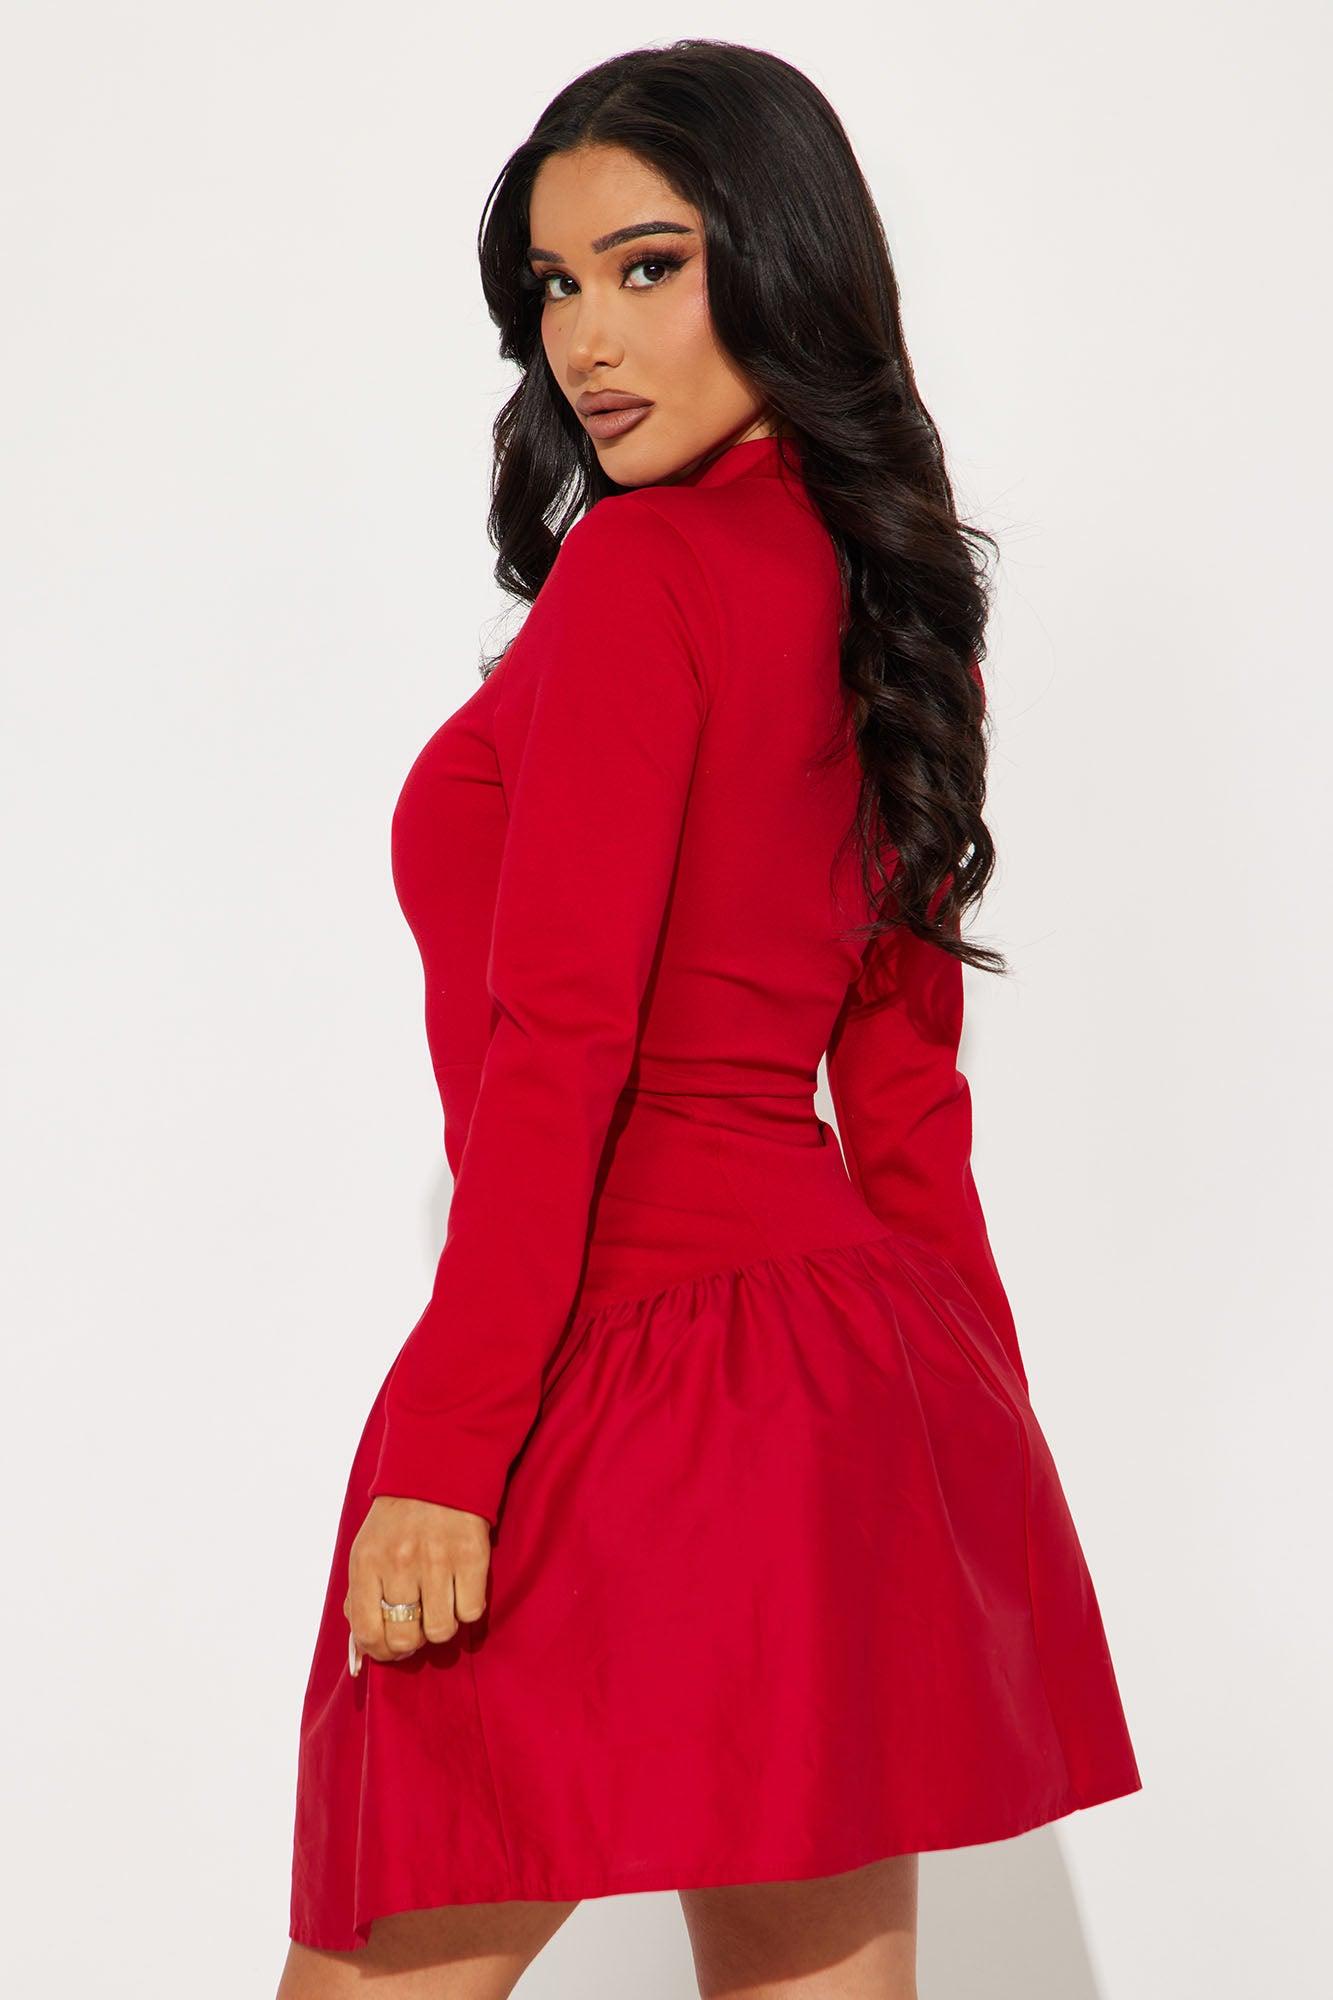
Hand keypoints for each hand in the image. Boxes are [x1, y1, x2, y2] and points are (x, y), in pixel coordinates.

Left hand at [344, 1493, 490, 1670]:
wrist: (438, 1470)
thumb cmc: (398, 1518)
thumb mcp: (366, 1549)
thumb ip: (360, 1596)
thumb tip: (363, 1645)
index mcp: (367, 1562)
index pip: (367, 1632)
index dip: (381, 1652)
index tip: (391, 1649)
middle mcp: (399, 1562)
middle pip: (405, 1638)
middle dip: (412, 1642)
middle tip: (418, 1627)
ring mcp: (437, 1559)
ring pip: (441, 1631)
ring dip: (441, 1625)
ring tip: (440, 1604)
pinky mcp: (471, 1556)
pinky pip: (471, 1612)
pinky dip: (467, 1608)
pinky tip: (460, 1589)